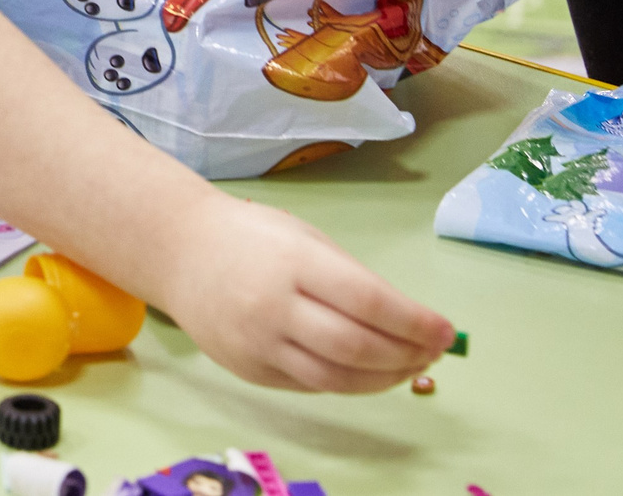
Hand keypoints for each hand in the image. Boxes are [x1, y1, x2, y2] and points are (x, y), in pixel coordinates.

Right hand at [154, 197, 452, 392]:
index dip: (415, 322)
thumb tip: (409, 322)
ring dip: (383, 379)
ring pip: (336, 380)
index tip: (445, 330)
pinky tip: (365, 370)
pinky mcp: (248, 369)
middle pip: (356, 347)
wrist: (177, 251)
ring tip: (408, 367)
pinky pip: (309, 385)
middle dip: (407, 354)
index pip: (369, 302)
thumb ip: (351, 279)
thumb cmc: (249, 237)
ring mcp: (257, 343)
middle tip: (432, 351)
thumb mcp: (303, 238)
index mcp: (293, 262)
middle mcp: (274, 306)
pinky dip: (347, 382)